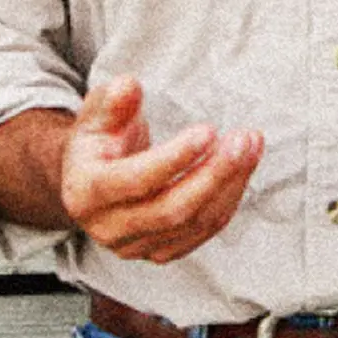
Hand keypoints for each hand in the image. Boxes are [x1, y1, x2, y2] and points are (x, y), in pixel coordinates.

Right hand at [58, 76, 262, 263]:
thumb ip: (113, 101)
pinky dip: (229, 198)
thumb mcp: (96, 114)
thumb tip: (129, 86)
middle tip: (243, 138)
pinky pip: (202, 231)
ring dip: (230, 183)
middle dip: (214, 174)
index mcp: (85, 192)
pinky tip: (244, 167)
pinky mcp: (159, 251)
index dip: (174, 158)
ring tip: (251, 143)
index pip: (135, 181)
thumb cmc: (99, 140)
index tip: (208, 130)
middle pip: (171, 210)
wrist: (91, 179)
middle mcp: (107, 227)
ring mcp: (134, 245)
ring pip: (193, 222)